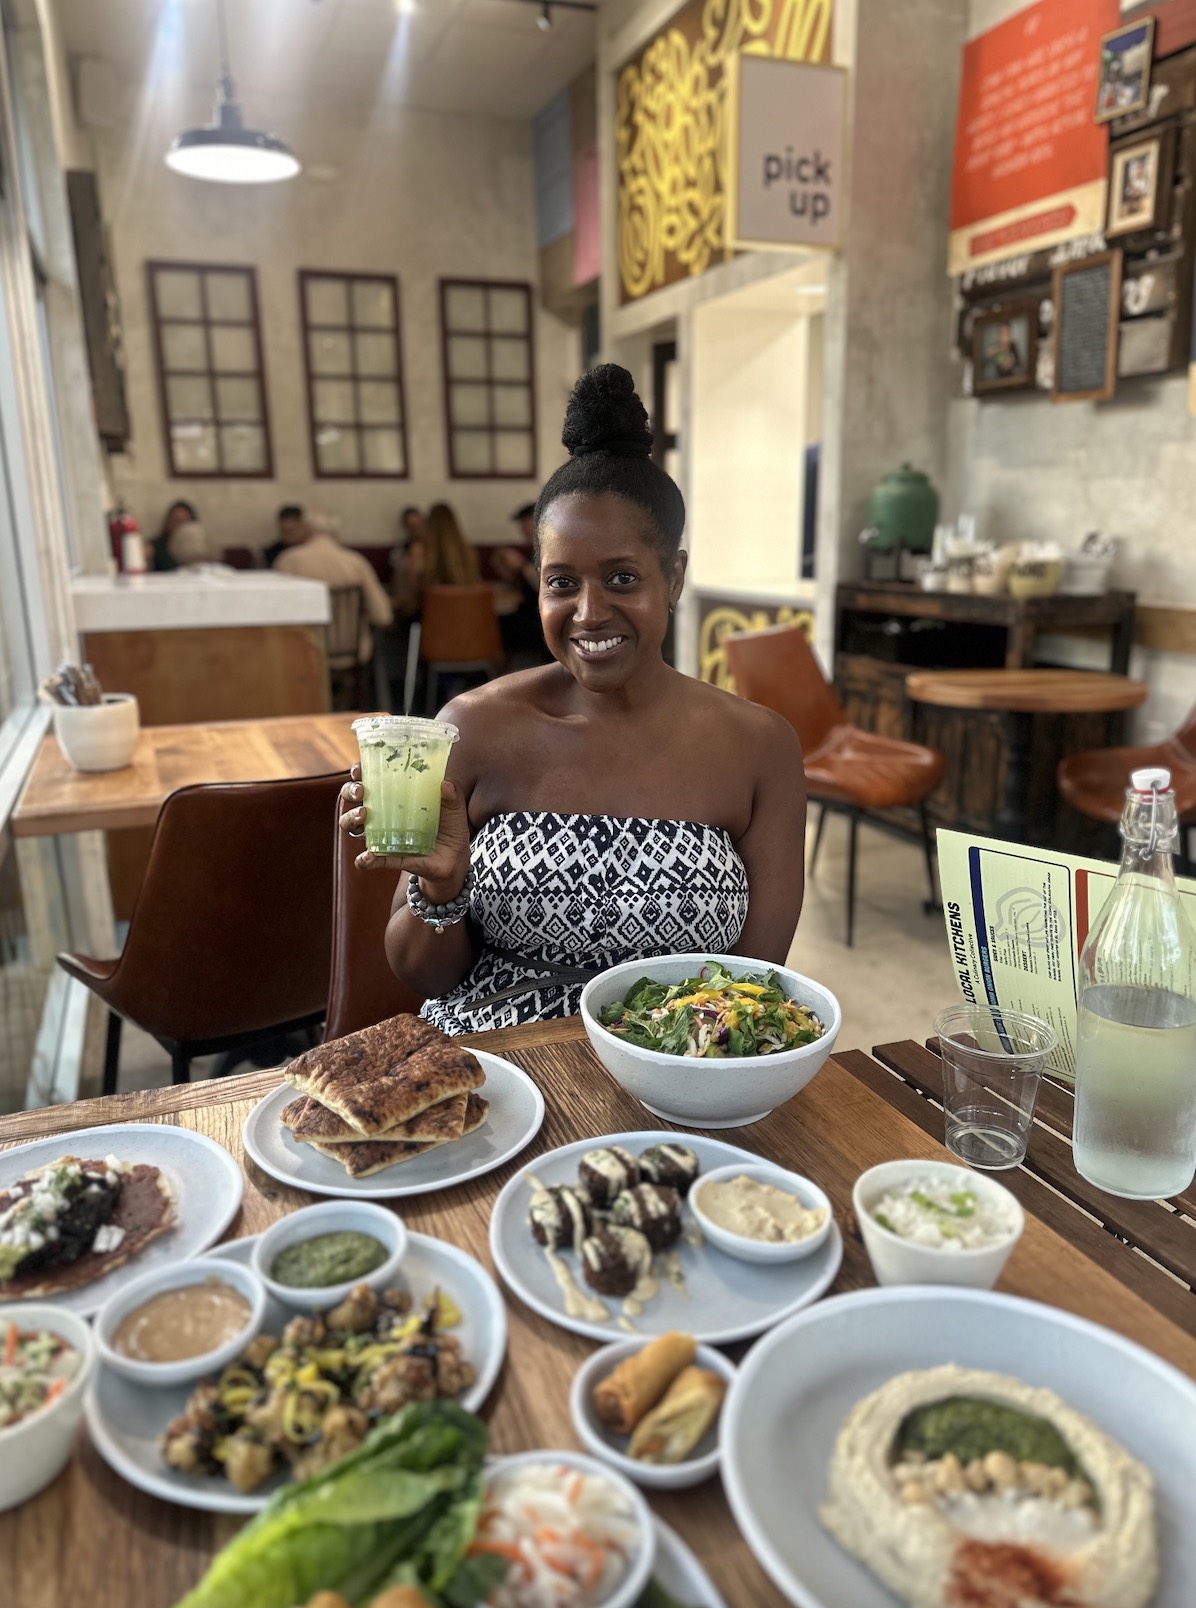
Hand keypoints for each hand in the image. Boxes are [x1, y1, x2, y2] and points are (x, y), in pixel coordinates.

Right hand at [339, 772, 470, 900]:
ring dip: (351, 819)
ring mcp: (382, 836)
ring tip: (363, 815)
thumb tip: (445, 784)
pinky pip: (370, 859)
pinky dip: (366, 859)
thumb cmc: (449, 827)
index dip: (360, 772)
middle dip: (350, 791)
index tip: (359, 769)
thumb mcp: (454, 810)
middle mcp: (382, 814)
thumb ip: (451, 797)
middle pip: (353, 799)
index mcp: (396, 797)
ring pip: (353, 826)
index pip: (371, 779)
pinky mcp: (387, 857)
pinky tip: (368, 857)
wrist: (455, 859)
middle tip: (360, 791)